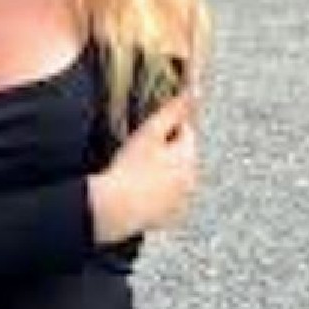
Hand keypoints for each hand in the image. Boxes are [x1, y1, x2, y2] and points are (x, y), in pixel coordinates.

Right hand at [87, 89, 199, 243]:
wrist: (115, 208)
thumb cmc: (129, 168)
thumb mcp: (149, 133)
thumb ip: (172, 111)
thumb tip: (194, 90)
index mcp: (189, 157)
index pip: (186, 132)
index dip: (166, 128)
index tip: (147, 132)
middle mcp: (192, 180)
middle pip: (181, 156)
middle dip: (165, 151)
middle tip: (137, 153)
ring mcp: (182, 201)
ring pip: (174, 178)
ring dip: (162, 173)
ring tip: (135, 173)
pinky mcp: (170, 217)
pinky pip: (167, 199)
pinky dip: (157, 194)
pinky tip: (138, 191)